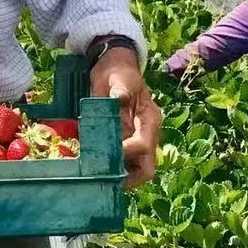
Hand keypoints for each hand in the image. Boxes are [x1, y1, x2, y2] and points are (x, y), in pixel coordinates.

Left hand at [90, 46, 161, 189]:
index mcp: (149, 119)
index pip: (143, 145)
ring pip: (138, 170)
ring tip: (99, 179)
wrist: (117, 66)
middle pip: (147, 167)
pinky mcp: (129, 142)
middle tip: (104, 181)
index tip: (107, 155)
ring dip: (121, 177)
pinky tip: (97, 169)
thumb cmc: (117, 72)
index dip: (127, 153)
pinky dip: (116, 170)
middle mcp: (148, 133)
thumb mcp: (117, 78)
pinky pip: (127, 164)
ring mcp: (139, 139)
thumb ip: (119, 91)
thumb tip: (119, 99)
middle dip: (129, 178)